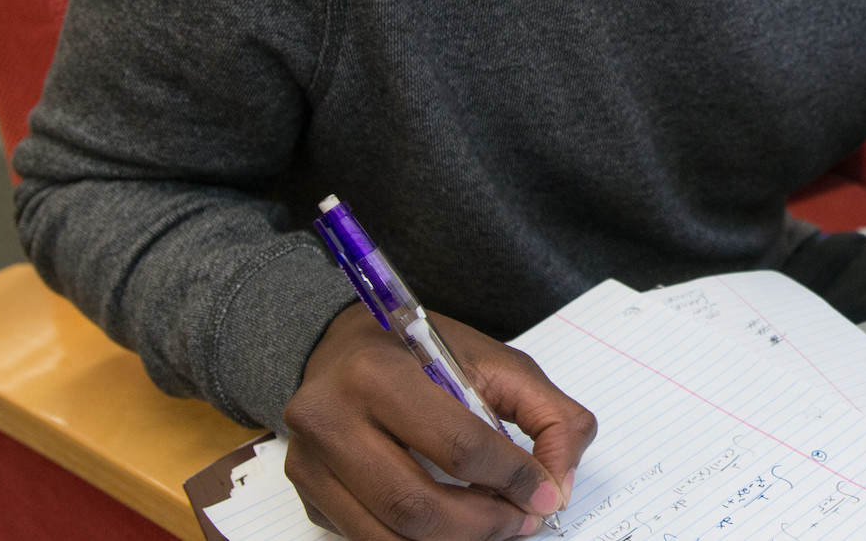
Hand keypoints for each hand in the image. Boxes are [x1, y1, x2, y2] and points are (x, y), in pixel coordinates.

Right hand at [283, 304, 596, 540]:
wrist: (342, 345)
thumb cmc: (420, 352)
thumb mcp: (493, 360)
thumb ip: (546, 413)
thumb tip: (557, 482)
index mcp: (378, 373)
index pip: (458, 445)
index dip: (513, 479)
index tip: (544, 493)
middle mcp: (331, 419)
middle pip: (417, 504)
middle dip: (484, 524)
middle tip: (522, 519)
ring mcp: (311, 462)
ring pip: (390, 535)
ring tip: (493, 525)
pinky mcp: (308, 493)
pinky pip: (368, 539)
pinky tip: (452, 526)